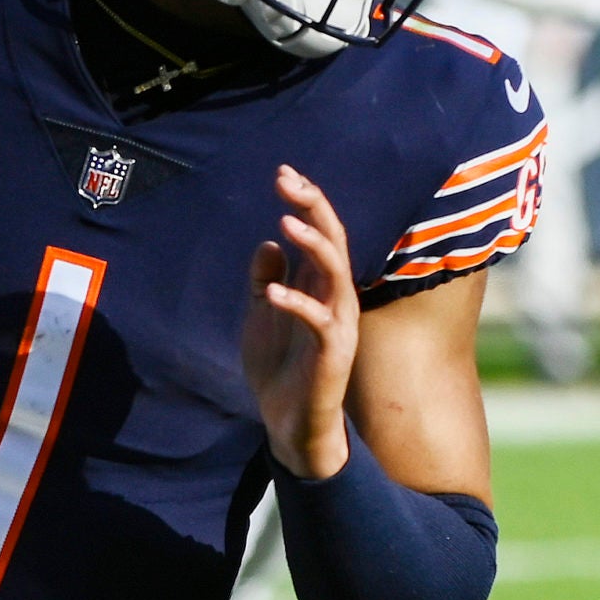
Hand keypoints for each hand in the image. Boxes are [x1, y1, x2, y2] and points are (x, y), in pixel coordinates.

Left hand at [242, 164, 356, 479]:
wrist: (288, 424)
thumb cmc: (280, 369)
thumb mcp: (262, 315)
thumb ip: (266, 279)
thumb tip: (268, 243)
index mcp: (319, 286)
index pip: (320, 233)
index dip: (306, 202)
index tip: (283, 174)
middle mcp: (335, 299)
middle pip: (333, 241)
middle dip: (313, 207)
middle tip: (286, 181)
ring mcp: (338, 324)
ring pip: (336, 272)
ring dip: (313, 244)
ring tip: (285, 221)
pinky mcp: (333, 353)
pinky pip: (321, 321)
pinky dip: (297, 303)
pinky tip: (272, 293)